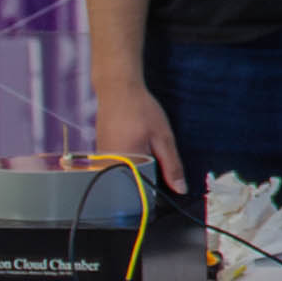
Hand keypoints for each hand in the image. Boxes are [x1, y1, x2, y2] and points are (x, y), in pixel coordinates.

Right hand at [92, 81, 188, 195]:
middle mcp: (108, 166)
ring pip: (125, 174)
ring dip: (137, 166)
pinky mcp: (100, 154)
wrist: (118, 89)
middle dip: (147, 174)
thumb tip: (181, 189)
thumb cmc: (140, 110)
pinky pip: (117, 165)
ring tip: (139, 141)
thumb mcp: (163, 138)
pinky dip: (128, 159)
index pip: (142, 190)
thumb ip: (172, 166)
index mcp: (125, 165)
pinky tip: (133, 142)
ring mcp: (101, 160)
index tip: (165, 178)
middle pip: (132, 184)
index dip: (157, 187)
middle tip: (150, 148)